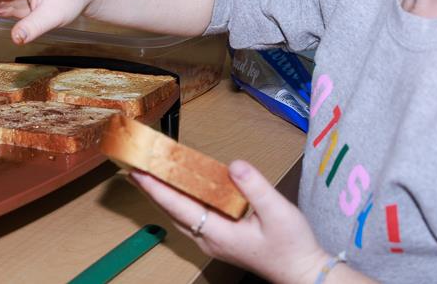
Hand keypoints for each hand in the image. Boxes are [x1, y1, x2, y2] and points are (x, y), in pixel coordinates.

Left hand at [132, 161, 331, 283]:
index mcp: (217, 232)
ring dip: (162, 193)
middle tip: (133, 164)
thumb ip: (255, 187)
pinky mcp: (219, 239)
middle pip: (170, 209)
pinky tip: (178, 188)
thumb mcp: (278, 212)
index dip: (155, 186)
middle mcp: (208, 238)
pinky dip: (178, 199)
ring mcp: (212, 240)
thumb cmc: (293, 246)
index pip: (177, 205)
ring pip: (178, 214)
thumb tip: (233, 165)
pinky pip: (190, 216)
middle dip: (151, 187)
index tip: (136, 169)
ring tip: (147, 173)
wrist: (303, 272)